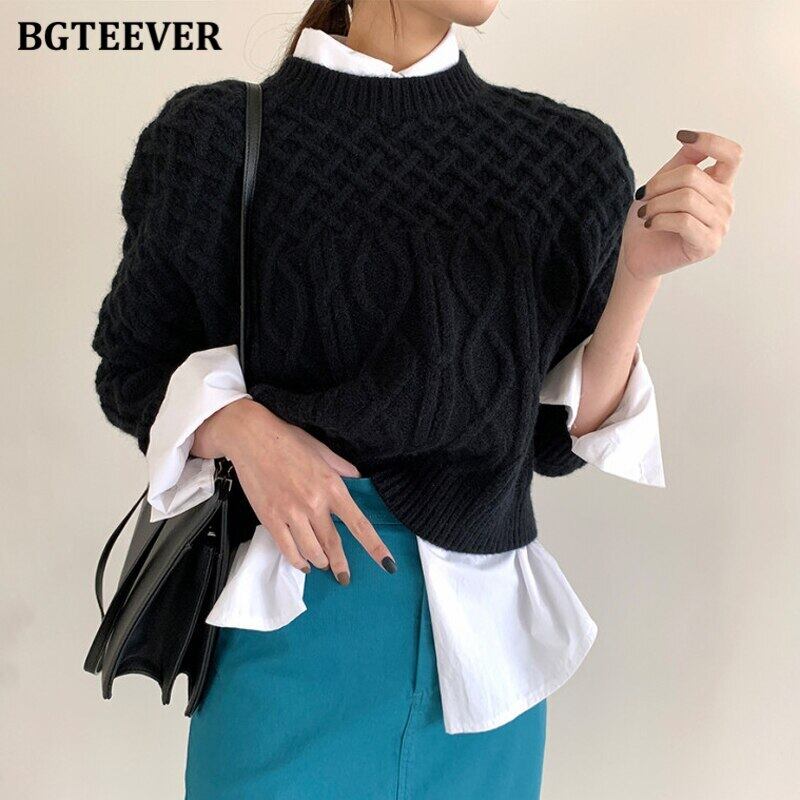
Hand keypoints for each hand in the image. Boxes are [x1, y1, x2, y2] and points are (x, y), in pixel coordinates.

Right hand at [192, 398, 395, 583]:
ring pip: (311, 552)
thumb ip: (343, 469)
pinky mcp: (270, 519)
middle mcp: (314, 504)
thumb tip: (359, 480)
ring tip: (323, 564)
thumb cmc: (288, 441)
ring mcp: (291, 514)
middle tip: (345, 577)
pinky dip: (298, 561)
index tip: (387, 565)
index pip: (359, 524)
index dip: (375, 547)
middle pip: (333, 545)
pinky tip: (303, 563)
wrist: (251, 438)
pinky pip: (288, 550)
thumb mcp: (323, 450)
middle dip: (341, 565)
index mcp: (332, 487)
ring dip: (320, 562)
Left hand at [620, 129, 741, 280]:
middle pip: (693, 176)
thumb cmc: (650, 218)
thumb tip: (691, 138)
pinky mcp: (708, 244)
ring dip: (656, 204)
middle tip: (643, 197)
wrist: (637, 254)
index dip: (710, 141)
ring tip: (645, 213)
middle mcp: (726, 203)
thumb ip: (683, 161)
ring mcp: (720, 225)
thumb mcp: (663, 183)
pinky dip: (659, 220)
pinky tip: (650, 224)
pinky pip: (683, 221)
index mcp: (719, 185)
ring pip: (686, 199)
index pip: (732, 154)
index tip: (681, 136)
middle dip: (659, 185)